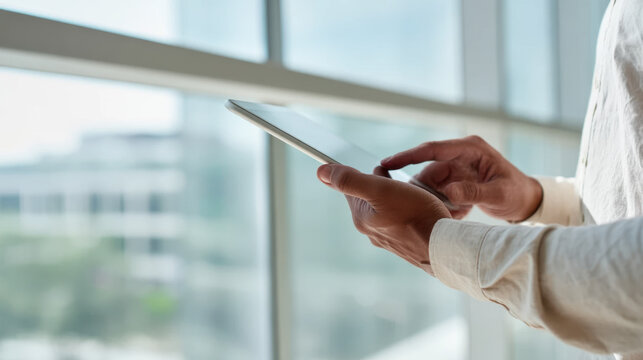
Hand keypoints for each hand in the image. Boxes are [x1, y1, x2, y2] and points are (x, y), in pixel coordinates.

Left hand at [317, 163, 450, 268]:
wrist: (444, 246)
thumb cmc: (415, 215)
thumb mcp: (379, 190)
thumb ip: (349, 180)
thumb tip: (321, 172)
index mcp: (361, 218)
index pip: (351, 188)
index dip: (363, 173)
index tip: (376, 168)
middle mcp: (372, 231)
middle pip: (369, 198)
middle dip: (379, 183)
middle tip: (391, 175)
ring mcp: (390, 239)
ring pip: (386, 208)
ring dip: (394, 195)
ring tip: (408, 188)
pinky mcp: (407, 243)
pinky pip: (401, 220)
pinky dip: (407, 208)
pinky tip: (418, 206)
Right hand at [381, 135, 541, 221]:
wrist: (527, 202)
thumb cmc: (517, 193)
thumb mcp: (498, 194)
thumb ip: (473, 192)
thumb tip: (448, 193)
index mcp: (470, 149)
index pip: (432, 149)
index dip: (408, 156)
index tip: (387, 162)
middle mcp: (459, 155)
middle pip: (428, 171)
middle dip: (427, 192)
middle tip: (429, 209)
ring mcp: (456, 168)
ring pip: (432, 186)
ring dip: (437, 202)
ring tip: (455, 214)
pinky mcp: (455, 181)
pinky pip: (439, 194)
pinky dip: (445, 206)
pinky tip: (460, 213)